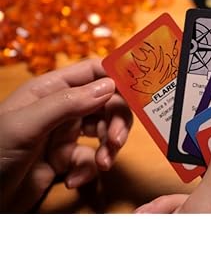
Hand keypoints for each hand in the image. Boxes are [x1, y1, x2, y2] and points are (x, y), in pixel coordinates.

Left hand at [0, 59, 132, 212]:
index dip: (117, 77)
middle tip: (115, 141)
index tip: (140, 90)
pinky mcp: (66, 159)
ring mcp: (64, 134)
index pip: (92, 73)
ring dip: (108, 149)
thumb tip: (110, 87)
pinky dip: (87, 171)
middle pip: (105, 105)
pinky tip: (70, 181)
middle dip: (115, 122)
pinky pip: (90, 159)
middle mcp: (62, 108)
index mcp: (50, 89)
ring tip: (103, 165)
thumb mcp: (26, 124)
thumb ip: (68, 104)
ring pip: (103, 132)